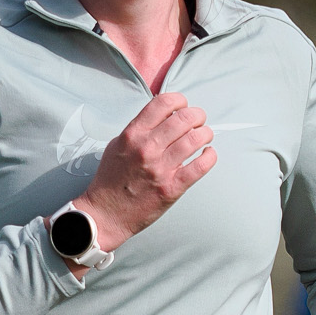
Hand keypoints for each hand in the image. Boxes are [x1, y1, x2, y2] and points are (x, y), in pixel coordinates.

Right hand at [72, 92, 215, 252]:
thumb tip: (163, 118)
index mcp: (133, 135)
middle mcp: (147, 148)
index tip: (183, 106)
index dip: (179, 100)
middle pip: (184, 118)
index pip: (163, 103)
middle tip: (199, 121)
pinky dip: (210, 156)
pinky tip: (208, 154)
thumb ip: (138, 130)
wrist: (105, 214)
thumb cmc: (111, 180)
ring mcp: (160, 168)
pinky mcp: (171, 188)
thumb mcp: (117, 146)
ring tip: (205, 136)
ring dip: (205, 134)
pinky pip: (200, 167)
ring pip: (195, 139)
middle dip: (197, 116)